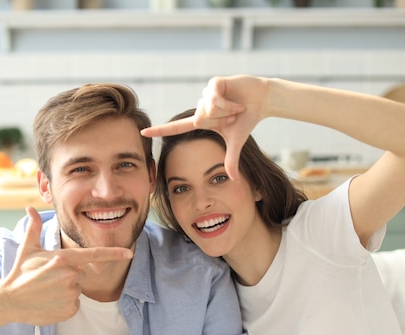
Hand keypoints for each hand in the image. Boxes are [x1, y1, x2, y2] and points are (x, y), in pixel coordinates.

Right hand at [0, 207, 132, 324]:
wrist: (8, 300)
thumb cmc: (20, 272)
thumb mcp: (27, 248)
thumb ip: (34, 228)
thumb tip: (29, 208)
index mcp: (63, 259)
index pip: (94, 254)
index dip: (114, 254)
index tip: (129, 253)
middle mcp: (70, 276)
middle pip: (82, 274)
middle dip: (69, 275)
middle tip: (49, 278)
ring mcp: (70, 294)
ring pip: (77, 290)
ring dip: (66, 290)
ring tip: (47, 290)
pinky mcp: (69, 311)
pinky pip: (74, 305)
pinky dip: (64, 304)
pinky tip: (49, 302)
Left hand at [142, 75, 267, 180]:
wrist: (262, 100)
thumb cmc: (247, 119)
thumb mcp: (236, 142)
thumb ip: (231, 160)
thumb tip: (235, 180)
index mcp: (201, 120)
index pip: (176, 127)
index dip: (160, 130)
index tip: (143, 133)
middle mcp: (200, 107)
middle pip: (199, 120)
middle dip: (220, 121)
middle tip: (233, 117)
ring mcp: (206, 94)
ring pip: (207, 109)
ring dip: (226, 112)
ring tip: (236, 107)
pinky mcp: (213, 83)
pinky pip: (214, 99)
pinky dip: (228, 104)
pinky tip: (238, 101)